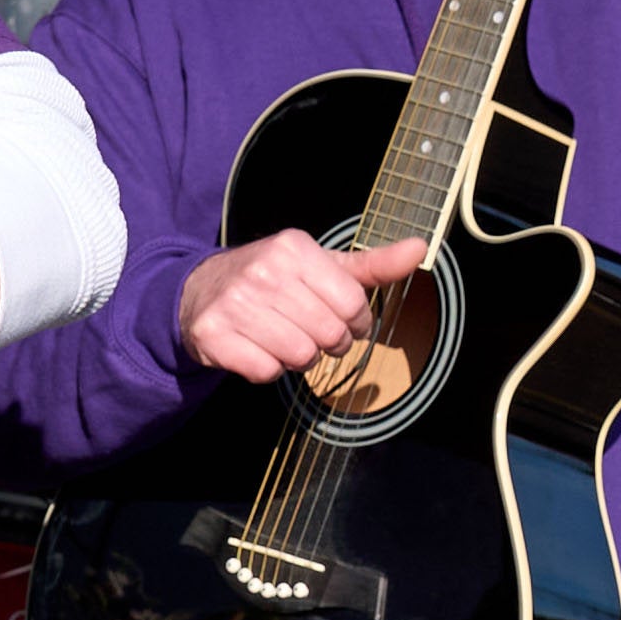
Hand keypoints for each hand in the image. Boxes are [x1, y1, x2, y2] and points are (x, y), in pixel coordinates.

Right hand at [181, 228, 425, 385]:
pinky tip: (257, 348)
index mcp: (294, 248)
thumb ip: (372, 264)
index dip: (355, 322)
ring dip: (298, 358)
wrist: (199, 291)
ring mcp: (235, 303)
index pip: (352, 304)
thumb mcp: (322, 266)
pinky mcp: (214, 335)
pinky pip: (266, 372)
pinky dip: (268, 369)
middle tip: (309, 331)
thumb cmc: (273, 280)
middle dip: (327, 343)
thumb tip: (421, 247)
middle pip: (328, 335)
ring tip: (282, 338)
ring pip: (300, 357)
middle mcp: (263, 271)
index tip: (341, 319)